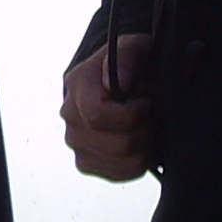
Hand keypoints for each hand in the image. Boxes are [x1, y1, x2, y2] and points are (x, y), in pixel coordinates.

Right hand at [62, 34, 155, 180]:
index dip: (131, 115)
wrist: (118, 80)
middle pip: (117, 144)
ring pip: (121, 162)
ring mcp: (76, 143)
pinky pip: (119, 175)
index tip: (146, 102)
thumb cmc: (129, 62)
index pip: (98, 116)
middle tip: (151, 115)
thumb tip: (118, 82)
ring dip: (144, 146)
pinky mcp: (86, 162)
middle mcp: (70, 116)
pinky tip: (141, 143)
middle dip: (144, 130)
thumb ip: (127, 56)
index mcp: (78, 85)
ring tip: (146, 127)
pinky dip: (138, 161)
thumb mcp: (134, 46)